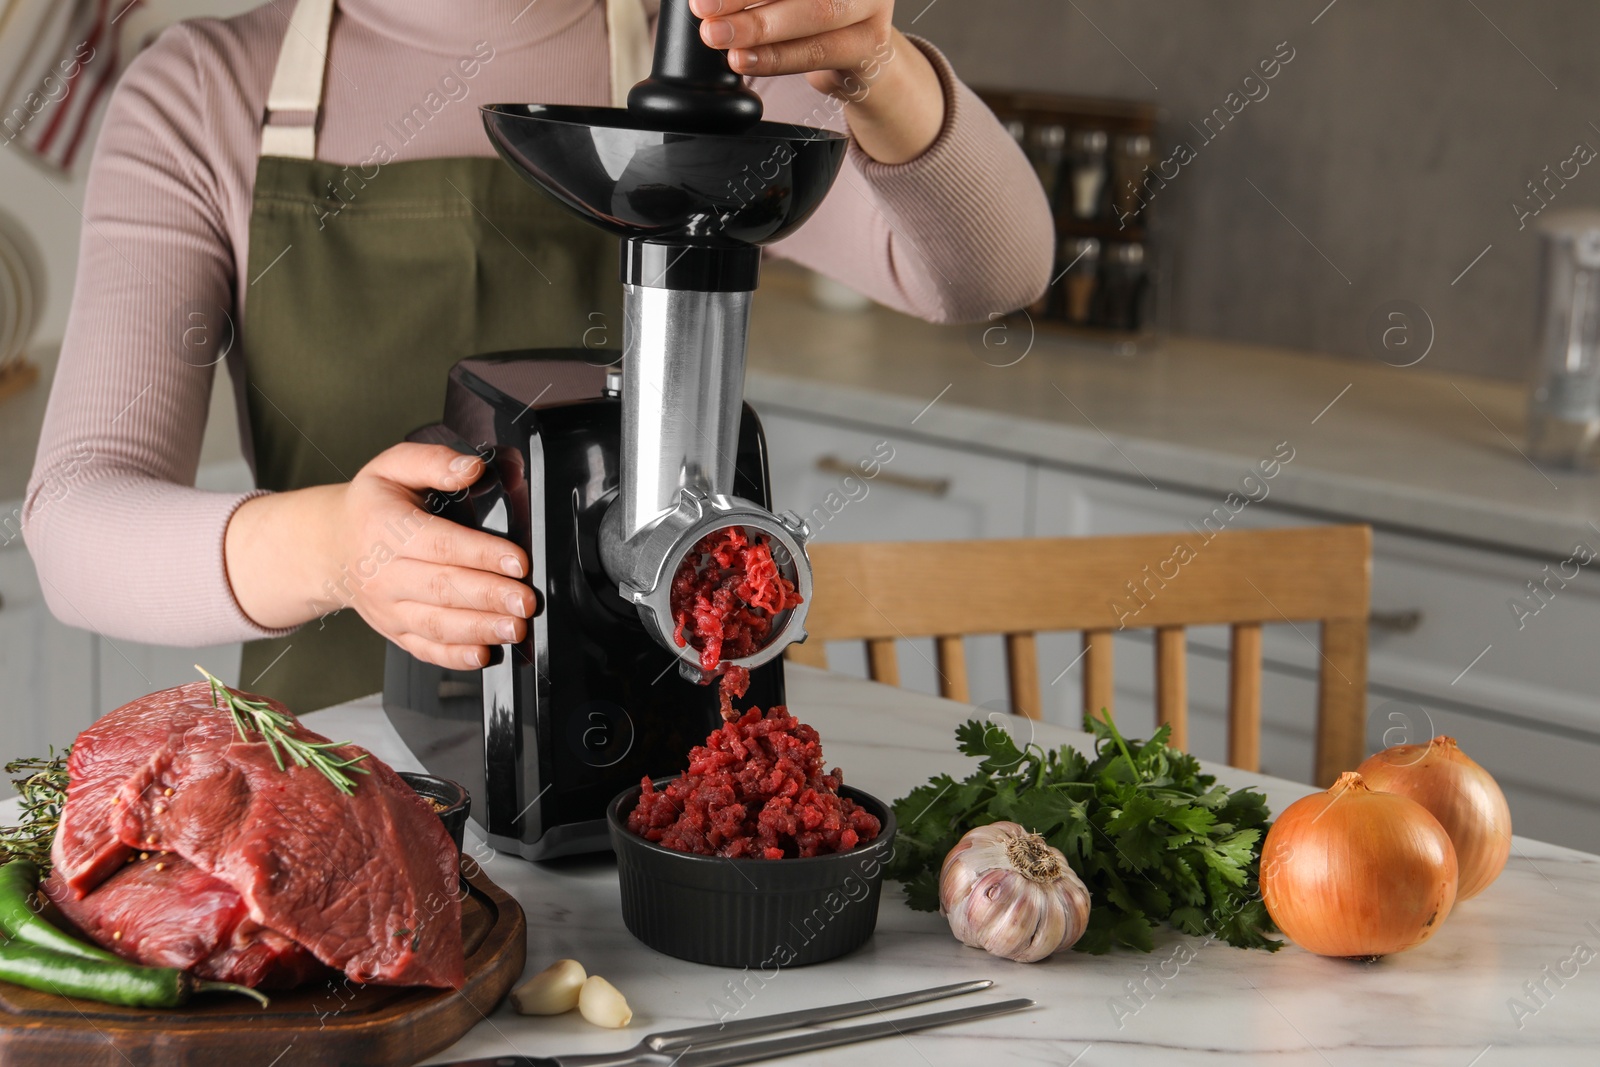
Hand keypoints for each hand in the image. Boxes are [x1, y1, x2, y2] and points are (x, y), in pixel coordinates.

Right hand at [226, 443, 533, 670]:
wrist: (329, 547)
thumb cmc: (369, 507)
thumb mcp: (393, 467)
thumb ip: (434, 462)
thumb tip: (472, 468)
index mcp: (385, 528)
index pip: (439, 543)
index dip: (481, 553)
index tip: (517, 561)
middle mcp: (383, 573)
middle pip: (442, 587)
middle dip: (489, 596)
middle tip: (526, 600)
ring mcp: (388, 607)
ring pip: (436, 624)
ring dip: (479, 629)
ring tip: (514, 628)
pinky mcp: (394, 631)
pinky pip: (424, 649)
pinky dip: (453, 657)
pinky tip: (482, 653)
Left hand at [691, 0, 892, 93]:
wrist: (860, 56)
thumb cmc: (811, 13)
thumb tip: (709, 0)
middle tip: (704, 10)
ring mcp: (871, 5)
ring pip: (815, 14)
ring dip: (760, 28)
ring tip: (719, 36)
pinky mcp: (870, 44)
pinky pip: (819, 52)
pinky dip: (776, 58)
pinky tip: (745, 59)